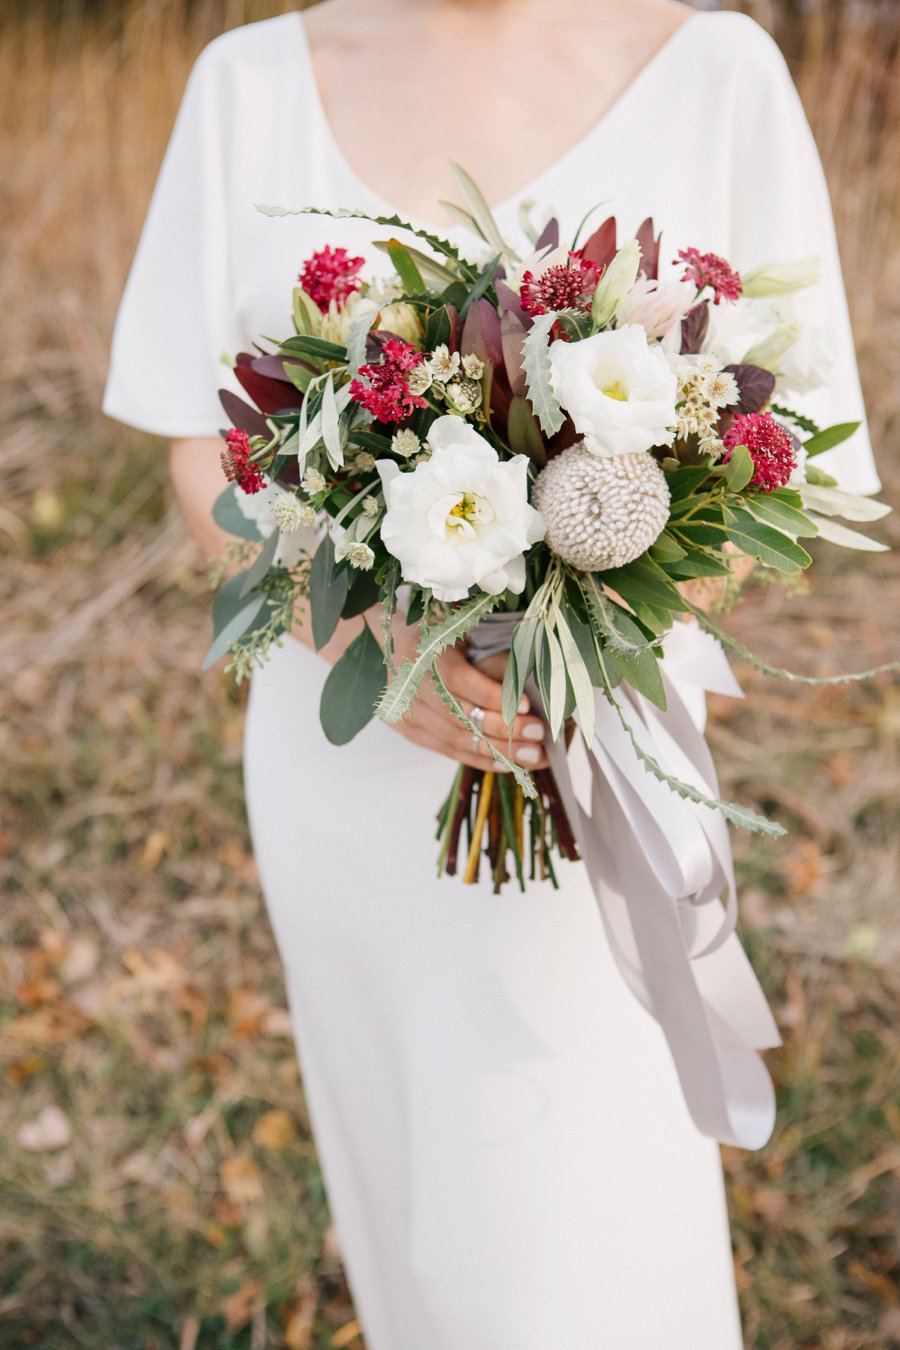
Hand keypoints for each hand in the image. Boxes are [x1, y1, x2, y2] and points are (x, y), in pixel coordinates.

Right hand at [387, 614, 548, 771]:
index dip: (491, 695)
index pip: (456, 679)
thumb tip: (526, 683)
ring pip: (454, 739)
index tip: (527, 706)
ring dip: (496, 750)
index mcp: (420, 649)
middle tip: (538, 734)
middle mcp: (407, 684)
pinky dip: (480, 759)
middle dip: (502, 729)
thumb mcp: (464, 628)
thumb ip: (489, 654)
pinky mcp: (409, 730)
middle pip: (457, 716)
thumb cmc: (439, 630)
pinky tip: (508, 763)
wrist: (397, 641)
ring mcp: (404, 711)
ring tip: (531, 755)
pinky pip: (448, 751)